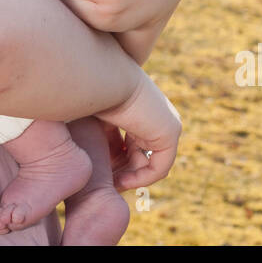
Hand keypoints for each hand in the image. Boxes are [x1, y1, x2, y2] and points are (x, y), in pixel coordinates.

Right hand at [92, 72, 180, 189]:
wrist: (103, 78)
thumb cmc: (91, 94)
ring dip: (129, 177)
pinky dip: (140, 179)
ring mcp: (167, 124)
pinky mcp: (170, 133)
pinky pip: (159, 168)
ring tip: (111, 183)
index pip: (133, 144)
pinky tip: (121, 181)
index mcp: (141, 108)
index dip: (116, 161)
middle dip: (122, 171)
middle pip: (141, 155)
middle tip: (106, 184)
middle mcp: (158, 115)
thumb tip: (93, 160)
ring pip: (150, 164)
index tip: (100, 172)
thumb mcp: (97, 120)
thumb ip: (102, 136)